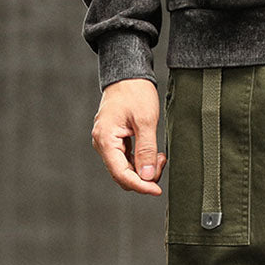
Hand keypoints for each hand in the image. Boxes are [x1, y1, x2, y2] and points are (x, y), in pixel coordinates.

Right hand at [91, 79, 166, 194]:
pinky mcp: (115, 142)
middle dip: (144, 177)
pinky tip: (154, 153)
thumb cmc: (135, 92)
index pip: (121, 174)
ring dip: (144, 170)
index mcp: (105, 139)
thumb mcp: (146, 121)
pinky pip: (127, 161)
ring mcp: (107, 143)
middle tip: (161, 163)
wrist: (128, 74)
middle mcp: (102, 144)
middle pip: (123, 176)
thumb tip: (147, 177)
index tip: (157, 190)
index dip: (140, 186)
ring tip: (160, 156)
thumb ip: (146, 151)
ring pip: (126, 170)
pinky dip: (141, 162)